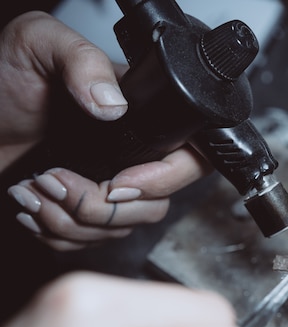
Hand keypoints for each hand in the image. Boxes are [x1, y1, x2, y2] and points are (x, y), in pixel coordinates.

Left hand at [1, 12, 211, 249]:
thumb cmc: (1, 77)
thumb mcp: (38, 44)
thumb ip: (81, 61)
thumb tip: (114, 104)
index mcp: (142, 115)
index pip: (191, 158)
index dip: (162, 180)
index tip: (116, 181)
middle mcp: (136, 153)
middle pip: (156, 205)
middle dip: (103, 207)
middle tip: (55, 180)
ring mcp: (113, 184)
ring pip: (124, 229)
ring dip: (72, 222)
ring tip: (34, 188)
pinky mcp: (88, 210)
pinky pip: (92, 242)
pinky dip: (59, 234)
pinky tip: (33, 206)